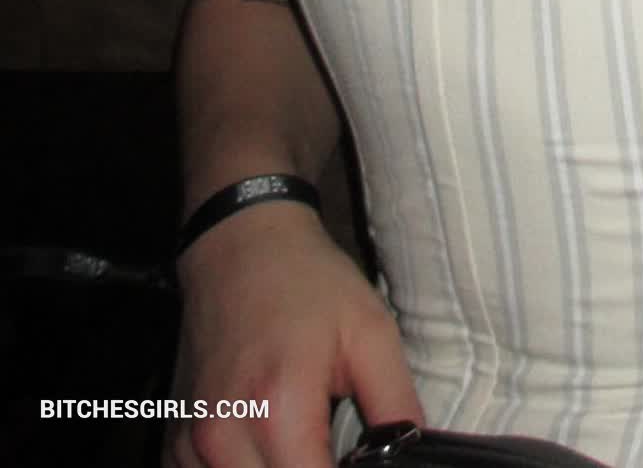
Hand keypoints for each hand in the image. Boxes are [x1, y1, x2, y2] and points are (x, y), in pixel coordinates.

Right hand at [163, 207, 421, 467]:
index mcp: (278, 409)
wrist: (241, 246)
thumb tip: (417, 453)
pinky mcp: (175, 443)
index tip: (358, 458)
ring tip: (306, 445)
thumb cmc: (309, 284)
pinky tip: (269, 449)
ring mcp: (191, 444)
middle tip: (336, 449)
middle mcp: (223, 436)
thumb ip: (396, 405)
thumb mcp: (371, 332)